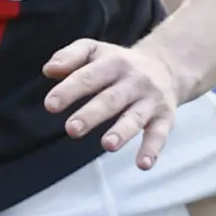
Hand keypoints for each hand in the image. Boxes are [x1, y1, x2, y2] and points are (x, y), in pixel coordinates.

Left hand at [41, 39, 182, 168]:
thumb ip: (70, 57)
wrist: (167, 66)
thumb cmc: (118, 62)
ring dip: (122, 132)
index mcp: (113, 62)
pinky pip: (160, 135)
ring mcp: (151, 100)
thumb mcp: (95, 50)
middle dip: (91, 114)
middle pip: (111, 99)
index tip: (50, 105)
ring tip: (107, 145)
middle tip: (71, 129)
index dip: (69, 90)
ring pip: (135, 117)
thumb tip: (48, 70)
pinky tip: (142, 165)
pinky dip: (152, 150)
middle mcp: (134, 80)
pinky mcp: (165, 118)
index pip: (89, 76)